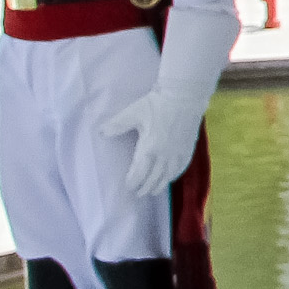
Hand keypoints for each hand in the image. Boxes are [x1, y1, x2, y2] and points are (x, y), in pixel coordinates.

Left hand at [99, 4, 238, 197]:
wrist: (185, 96)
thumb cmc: (157, 103)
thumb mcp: (133, 112)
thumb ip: (116, 125)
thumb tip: (100, 132)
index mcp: (150, 148)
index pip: (139, 173)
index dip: (133, 182)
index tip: (128, 187)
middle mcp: (164, 155)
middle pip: (154, 179)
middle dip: (145, 188)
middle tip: (138, 193)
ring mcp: (178, 153)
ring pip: (168, 176)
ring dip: (160, 185)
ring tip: (153, 191)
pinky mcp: (187, 148)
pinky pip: (181, 168)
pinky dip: (174, 176)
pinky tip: (170, 177)